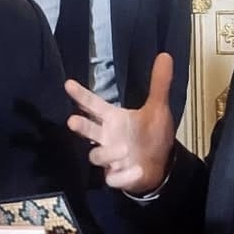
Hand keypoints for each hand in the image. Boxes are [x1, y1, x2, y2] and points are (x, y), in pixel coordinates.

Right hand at [66, 52, 175, 193]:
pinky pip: (113, 178)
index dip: (81, 95)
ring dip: (108, 152)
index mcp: (114, 119)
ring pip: (97, 156)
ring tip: (125, 149)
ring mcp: (111, 158)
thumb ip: (159, 84)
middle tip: (72, 121)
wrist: (159, 165)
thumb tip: (165, 55)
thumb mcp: (158, 108)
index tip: (68, 84)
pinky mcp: (118, 177)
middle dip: (81, 126)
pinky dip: (122, 176)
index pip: (94, 105)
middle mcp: (107, 137)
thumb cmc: (151, 134)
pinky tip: (135, 170)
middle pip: (88, 131)